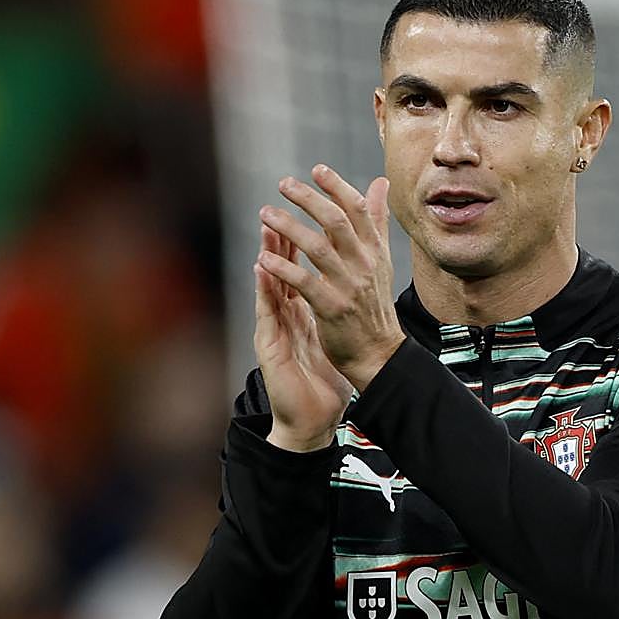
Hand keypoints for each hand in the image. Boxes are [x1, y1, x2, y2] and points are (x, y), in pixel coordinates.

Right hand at [254, 224, 352, 451]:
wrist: (312, 415)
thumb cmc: (322, 373)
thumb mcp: (336, 330)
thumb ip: (341, 298)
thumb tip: (356, 274)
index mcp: (303, 305)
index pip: (303, 264)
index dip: (306, 235)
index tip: (315, 206)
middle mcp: (287, 312)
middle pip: (283, 266)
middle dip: (283, 235)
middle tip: (283, 203)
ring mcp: (276, 327)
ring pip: (270, 283)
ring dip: (269, 253)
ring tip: (267, 226)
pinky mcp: (270, 345)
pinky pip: (267, 312)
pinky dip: (265, 289)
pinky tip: (263, 269)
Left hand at [257, 164, 405, 391]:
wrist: (379, 351)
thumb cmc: (374, 304)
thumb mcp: (380, 259)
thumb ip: (377, 220)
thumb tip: (380, 183)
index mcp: (374, 250)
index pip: (358, 209)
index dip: (337, 186)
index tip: (317, 169)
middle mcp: (363, 264)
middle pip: (335, 221)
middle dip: (307, 199)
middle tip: (283, 185)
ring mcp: (348, 286)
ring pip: (317, 247)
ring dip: (288, 227)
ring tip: (265, 214)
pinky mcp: (331, 307)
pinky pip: (304, 281)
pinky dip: (282, 267)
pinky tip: (264, 257)